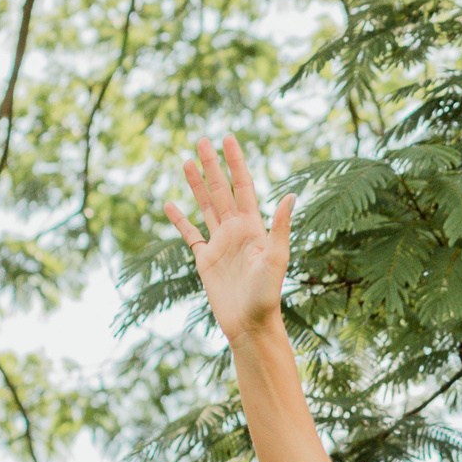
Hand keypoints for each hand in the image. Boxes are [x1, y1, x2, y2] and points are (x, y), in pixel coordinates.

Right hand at [167, 135, 294, 339]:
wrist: (250, 323)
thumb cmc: (267, 294)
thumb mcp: (276, 258)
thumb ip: (280, 226)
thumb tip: (291, 195)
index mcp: (253, 226)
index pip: (243, 186)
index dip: (236, 162)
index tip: (228, 138)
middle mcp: (236, 230)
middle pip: (222, 190)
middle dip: (212, 165)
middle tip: (202, 139)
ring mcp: (220, 243)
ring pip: (206, 206)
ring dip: (196, 184)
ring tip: (185, 161)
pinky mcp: (205, 259)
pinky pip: (190, 233)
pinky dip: (180, 219)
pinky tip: (170, 204)